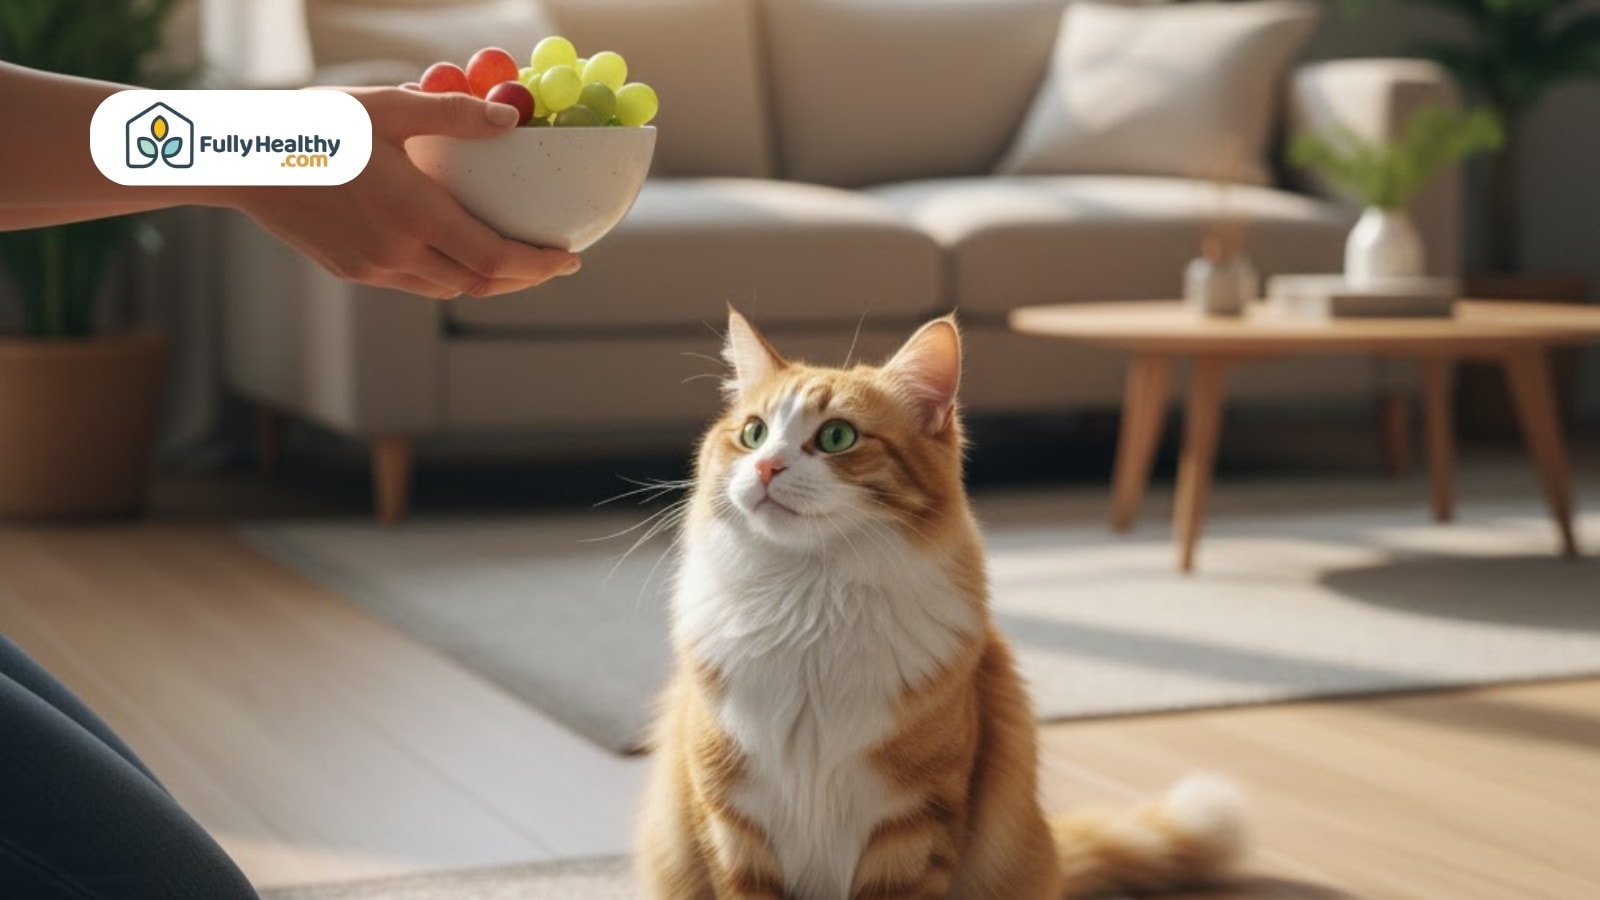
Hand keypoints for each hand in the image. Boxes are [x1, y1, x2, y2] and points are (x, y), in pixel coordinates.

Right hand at [225, 87, 579, 298]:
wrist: (241, 160)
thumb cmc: (314, 126)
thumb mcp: (387, 108)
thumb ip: (453, 115)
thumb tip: (511, 120)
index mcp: (412, 213)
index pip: (495, 257)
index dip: (539, 266)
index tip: (570, 260)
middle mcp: (396, 251)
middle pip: (479, 283)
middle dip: (522, 279)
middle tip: (549, 261)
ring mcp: (372, 268)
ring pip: (448, 288)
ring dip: (485, 279)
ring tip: (511, 258)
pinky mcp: (352, 272)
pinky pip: (416, 282)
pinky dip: (448, 273)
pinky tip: (456, 250)